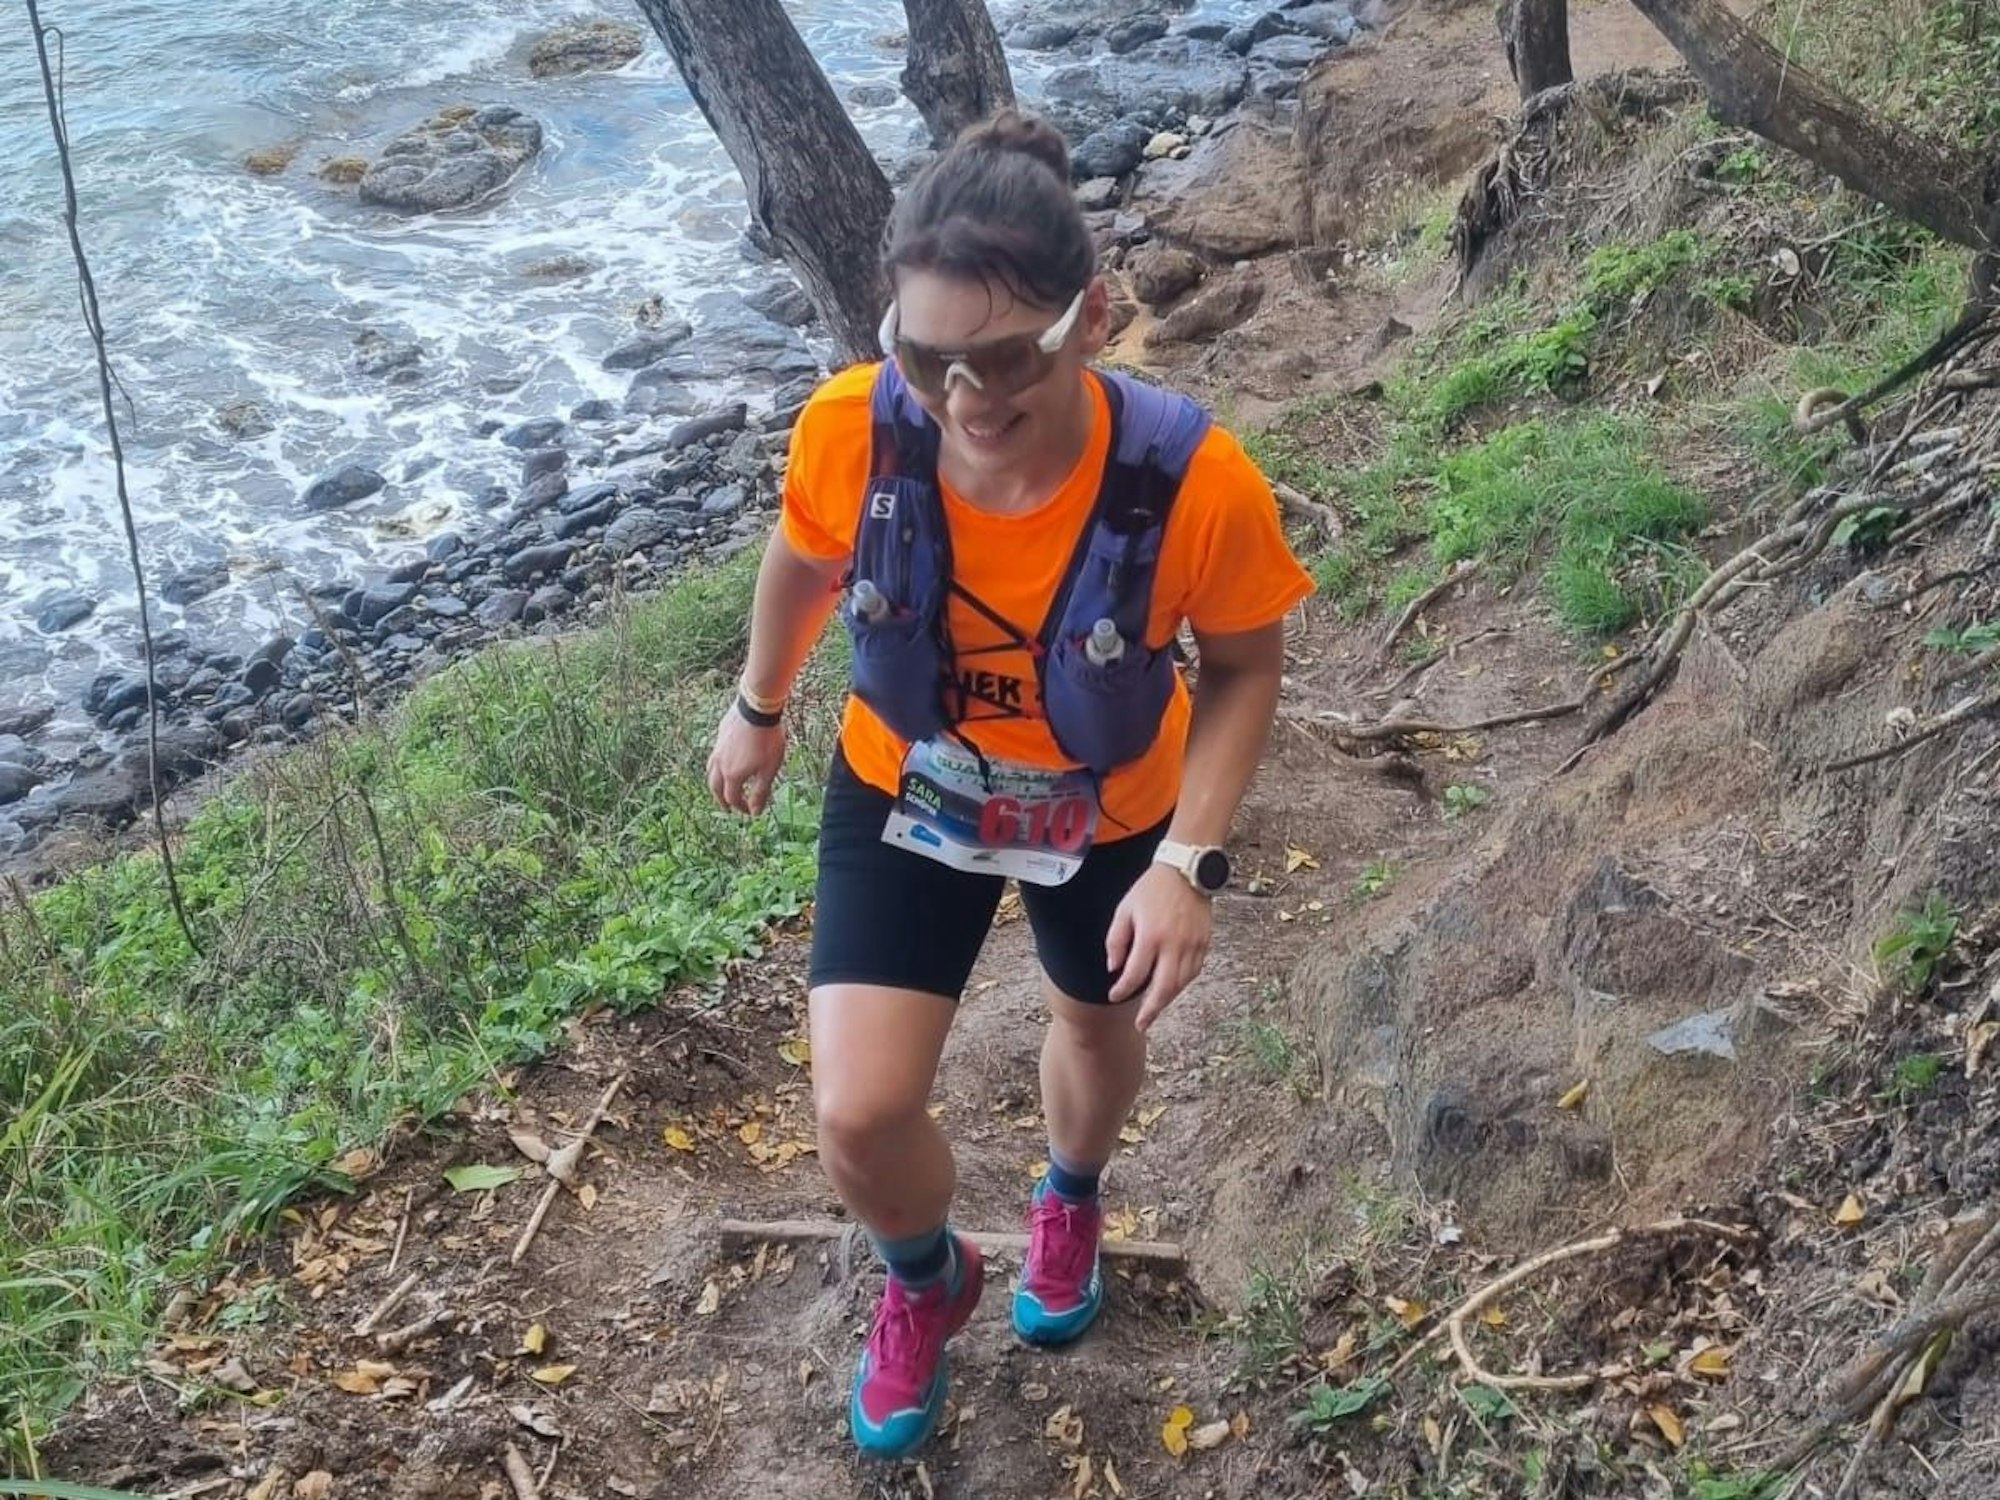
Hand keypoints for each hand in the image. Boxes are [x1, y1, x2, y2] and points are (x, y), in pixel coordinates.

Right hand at [706, 701, 786, 814]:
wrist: (758, 708)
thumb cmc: (767, 740)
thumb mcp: (768, 770)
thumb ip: (760, 793)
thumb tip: (755, 813)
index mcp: (732, 775)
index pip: (732, 798)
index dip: (741, 807)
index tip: (750, 811)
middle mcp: (720, 764)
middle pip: (716, 787)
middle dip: (722, 799)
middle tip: (728, 807)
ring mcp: (718, 748)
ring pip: (711, 770)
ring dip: (716, 783)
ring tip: (722, 786)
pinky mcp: (720, 735)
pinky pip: (715, 756)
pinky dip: (718, 765)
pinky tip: (727, 761)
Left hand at [1105, 862, 1212, 1030]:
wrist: (1186, 870)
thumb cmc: (1151, 889)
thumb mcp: (1125, 909)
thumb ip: (1116, 940)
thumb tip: (1113, 968)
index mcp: (1150, 935)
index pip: (1135, 974)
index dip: (1122, 989)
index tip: (1114, 995)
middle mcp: (1174, 944)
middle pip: (1163, 988)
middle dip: (1151, 1010)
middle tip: (1142, 1024)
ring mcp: (1192, 945)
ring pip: (1181, 983)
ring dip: (1166, 999)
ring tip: (1154, 1009)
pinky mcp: (1204, 942)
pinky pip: (1193, 971)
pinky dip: (1181, 984)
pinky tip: (1171, 988)